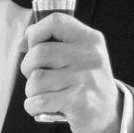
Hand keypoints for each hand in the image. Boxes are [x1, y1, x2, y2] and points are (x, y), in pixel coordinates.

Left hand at [21, 11, 120, 132]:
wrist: (110, 110)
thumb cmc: (85, 80)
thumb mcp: (78, 53)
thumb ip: (52, 41)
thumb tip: (24, 41)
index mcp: (89, 38)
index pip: (55, 22)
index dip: (35, 34)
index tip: (33, 48)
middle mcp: (89, 56)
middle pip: (39, 53)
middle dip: (28, 68)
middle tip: (37, 77)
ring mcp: (85, 79)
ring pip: (36, 80)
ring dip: (31, 91)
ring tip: (44, 93)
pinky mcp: (79, 102)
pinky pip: (39, 101)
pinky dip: (33, 106)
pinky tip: (43, 107)